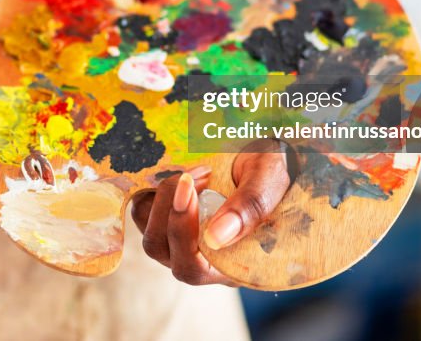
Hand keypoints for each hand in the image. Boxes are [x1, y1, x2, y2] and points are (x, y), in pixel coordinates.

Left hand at [130, 140, 290, 284]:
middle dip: (169, 209)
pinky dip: (154, 193)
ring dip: (162, 199)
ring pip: (149, 233)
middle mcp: (205, 259)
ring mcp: (183, 242)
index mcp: (234, 263)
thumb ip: (250, 205)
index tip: (191, 186)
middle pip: (162, 251)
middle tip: (192, 176)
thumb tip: (216, 237)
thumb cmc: (275, 167)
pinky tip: (184, 177)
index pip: (193, 268)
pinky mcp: (167, 220)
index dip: (183, 232)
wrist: (269, 152)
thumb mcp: (270, 178)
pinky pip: (144, 214)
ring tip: (195, 175)